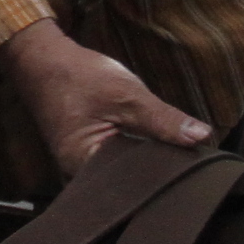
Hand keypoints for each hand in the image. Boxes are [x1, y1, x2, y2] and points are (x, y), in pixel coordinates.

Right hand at [0, 18, 211, 179]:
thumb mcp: (127, 94)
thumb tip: (202, 137)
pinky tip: (153, 145)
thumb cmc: (77, 76)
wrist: (41, 59)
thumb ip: (164, 120)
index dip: (168, 172)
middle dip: (160, 169)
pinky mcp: (84, 157)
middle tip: (191, 157)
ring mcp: (80, 168)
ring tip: (176, 151)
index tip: (196, 165)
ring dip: (148, 161)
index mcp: (85, 166)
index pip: (138, 183)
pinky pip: (117, 164)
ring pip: (125, 173)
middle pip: (131, 183)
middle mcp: (79, 175)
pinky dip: (135, 154)